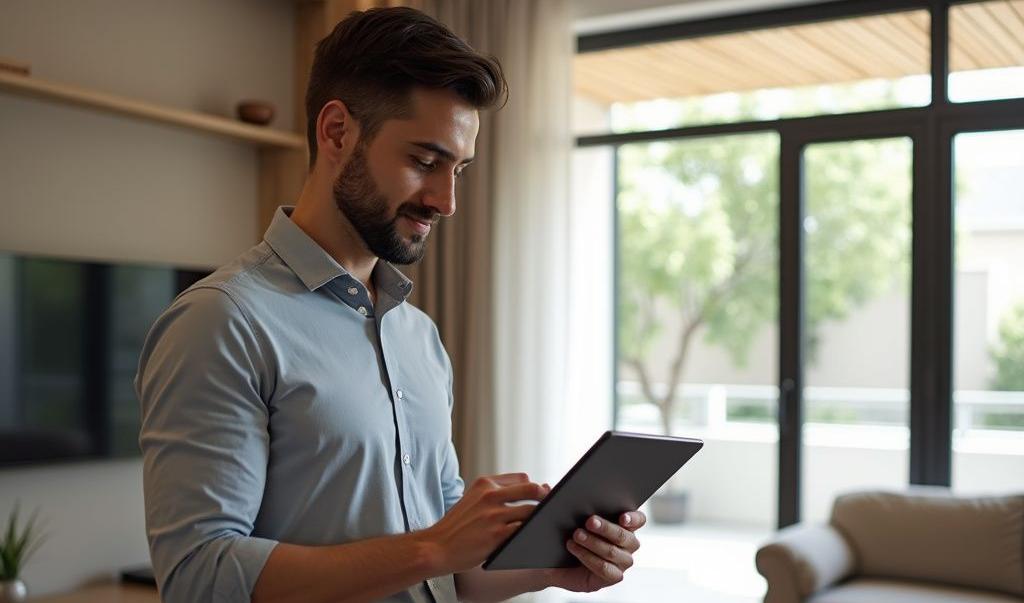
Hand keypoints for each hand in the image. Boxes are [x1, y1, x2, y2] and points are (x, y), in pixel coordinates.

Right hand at [424, 473, 547, 574]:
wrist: (436, 547)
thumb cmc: (456, 526)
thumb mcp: (472, 500)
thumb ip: (496, 494)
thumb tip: (531, 489)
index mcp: (484, 484)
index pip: (522, 478)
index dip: (535, 487)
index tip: (541, 496)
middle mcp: (489, 496)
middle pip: (531, 489)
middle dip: (545, 498)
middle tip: (551, 507)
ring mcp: (493, 516)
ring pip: (530, 511)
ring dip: (540, 518)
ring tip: (543, 524)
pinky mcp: (496, 535)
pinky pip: (523, 530)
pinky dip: (531, 533)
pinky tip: (533, 537)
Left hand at [545, 510, 645, 592]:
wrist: (554, 561)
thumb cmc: (567, 533)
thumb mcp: (566, 516)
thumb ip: (559, 501)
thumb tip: (545, 486)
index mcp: (624, 524)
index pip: (639, 519)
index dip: (633, 518)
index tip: (622, 516)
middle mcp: (628, 544)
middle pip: (624, 536)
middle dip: (605, 527)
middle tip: (588, 520)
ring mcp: (622, 562)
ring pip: (612, 552)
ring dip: (593, 543)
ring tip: (576, 535)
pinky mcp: (613, 577)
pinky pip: (605, 569)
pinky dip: (589, 558)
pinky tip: (575, 550)